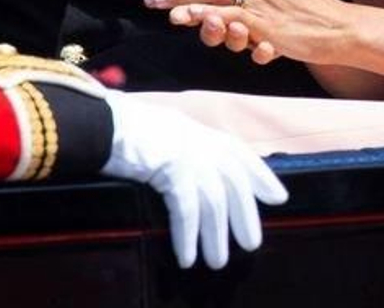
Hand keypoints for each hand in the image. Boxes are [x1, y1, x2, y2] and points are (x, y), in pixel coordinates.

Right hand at [101, 90, 287, 268]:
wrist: (105, 122)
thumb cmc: (130, 129)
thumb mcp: (168, 133)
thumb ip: (189, 148)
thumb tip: (202, 176)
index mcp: (201, 132)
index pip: (241, 155)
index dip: (261, 176)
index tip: (278, 198)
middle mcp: (201, 141)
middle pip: (234, 183)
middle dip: (245, 215)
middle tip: (251, 244)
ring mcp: (189, 154)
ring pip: (214, 202)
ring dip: (215, 236)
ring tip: (216, 261)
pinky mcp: (172, 168)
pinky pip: (186, 210)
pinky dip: (188, 235)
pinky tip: (187, 256)